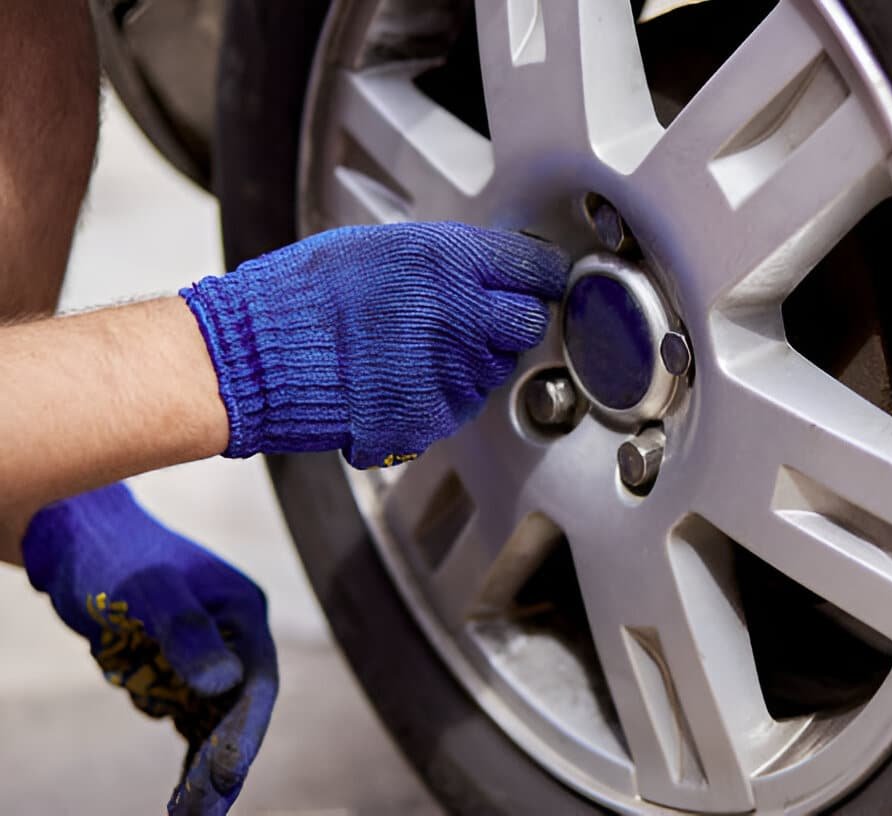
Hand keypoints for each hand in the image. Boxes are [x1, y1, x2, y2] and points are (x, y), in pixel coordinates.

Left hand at [22, 483, 276, 814]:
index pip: (256, 684)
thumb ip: (187, 632)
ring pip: (216, 725)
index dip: (243, 735)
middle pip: (240, 712)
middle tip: (201, 813)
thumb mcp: (148, 590)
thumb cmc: (114, 554)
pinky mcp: (180, 671)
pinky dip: (187, 758)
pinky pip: (191, 722)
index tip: (223, 778)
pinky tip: (177, 795)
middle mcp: (234, 637)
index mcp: (242, 612)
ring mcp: (209, 656)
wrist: (76, 537)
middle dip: (223, 765)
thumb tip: (223, 684)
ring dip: (204, 771)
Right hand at [180, 222, 570, 467]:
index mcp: (448, 262)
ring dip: (472, 359)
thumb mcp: (382, 246)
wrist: (256, 355)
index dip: (539, 277)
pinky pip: (460, 405)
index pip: (535, 270)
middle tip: (480, 318)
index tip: (537, 282)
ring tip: (417, 349)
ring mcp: (449, 372)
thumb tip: (487, 271)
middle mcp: (460, 316)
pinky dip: (441, 394)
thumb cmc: (306, 294)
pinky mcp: (431, 416)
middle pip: (528, 323)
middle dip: (512, 320)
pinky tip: (403, 378)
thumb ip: (446, 259)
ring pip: (494, 368)